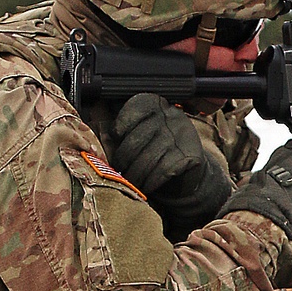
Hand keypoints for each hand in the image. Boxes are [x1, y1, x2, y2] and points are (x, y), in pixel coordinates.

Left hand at [112, 93, 232, 231]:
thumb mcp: (144, 132)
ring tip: (129, 181)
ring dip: (134, 175)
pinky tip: (146, 186)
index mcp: (157, 104)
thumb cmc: (159, 150)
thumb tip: (100, 135)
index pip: (133, 110)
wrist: (191, 169)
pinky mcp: (188, 155)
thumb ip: (126, 128)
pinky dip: (150, 182)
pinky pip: (161, 171)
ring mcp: (181, 135)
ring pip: (146, 158)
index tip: (117, 139)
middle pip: (136, 139)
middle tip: (118, 170)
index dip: (120, 127)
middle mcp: (170, 116)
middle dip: (123, 159)